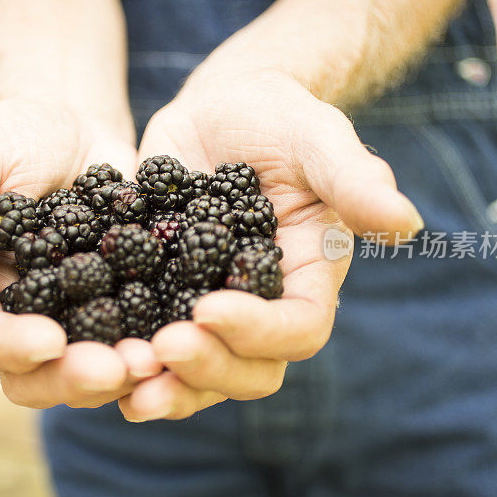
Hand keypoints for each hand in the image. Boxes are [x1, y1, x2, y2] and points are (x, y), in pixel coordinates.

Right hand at [0, 99, 161, 408]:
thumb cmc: (11, 139)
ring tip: (155, 359)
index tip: (49, 341)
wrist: (74, 123)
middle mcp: (27, 317)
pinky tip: (186, 334)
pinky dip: (159, 340)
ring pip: (92, 367)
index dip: (11, 349)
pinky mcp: (126, 301)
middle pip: (39, 375)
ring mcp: (79, 315)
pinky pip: (140, 332)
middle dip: (74, 378)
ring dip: (122, 371)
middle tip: (116, 368)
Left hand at [119, 70, 423, 421]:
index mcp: (305, 279)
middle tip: (160, 350)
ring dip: (163, 385)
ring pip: (198, 373)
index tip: (208, 308)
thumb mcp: (315, 138)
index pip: (298, 328)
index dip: (258, 331)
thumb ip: (354, 178)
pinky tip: (91, 357)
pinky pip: (149, 344)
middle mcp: (260, 307)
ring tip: (121, 375)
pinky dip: (125, 360)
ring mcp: (208, 309)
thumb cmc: (277, 118)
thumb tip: (405, 223)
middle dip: (206, 368)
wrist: (220, 112)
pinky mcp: (162, 299)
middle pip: (249, 369)